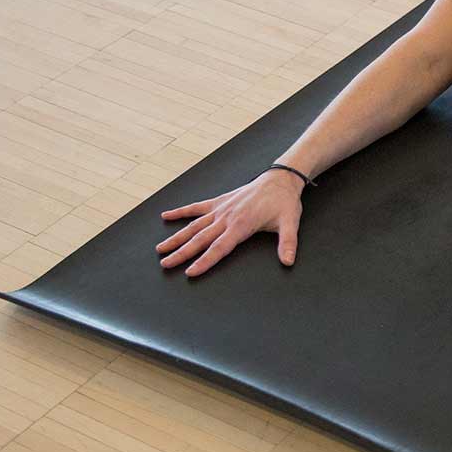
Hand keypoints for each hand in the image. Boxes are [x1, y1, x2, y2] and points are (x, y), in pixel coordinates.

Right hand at [157, 168, 304, 275]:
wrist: (280, 179)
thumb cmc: (284, 202)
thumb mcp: (290, 223)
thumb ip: (288, 243)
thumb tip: (288, 261)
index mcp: (241, 225)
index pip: (219, 248)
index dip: (204, 261)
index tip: (190, 272)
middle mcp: (226, 217)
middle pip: (200, 239)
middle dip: (182, 253)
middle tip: (165, 264)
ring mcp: (221, 209)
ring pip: (194, 225)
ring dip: (177, 237)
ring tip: (161, 248)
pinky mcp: (219, 201)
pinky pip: (196, 207)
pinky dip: (181, 212)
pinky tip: (165, 216)